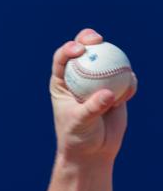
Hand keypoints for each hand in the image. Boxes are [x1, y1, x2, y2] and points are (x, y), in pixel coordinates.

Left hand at [50, 28, 136, 161]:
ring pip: (107, 61)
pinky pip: (126, 79)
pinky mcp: (116, 89)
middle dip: (89, 38)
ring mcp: (98, 82)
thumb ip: (93, 108)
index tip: (80, 49)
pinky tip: (128, 93)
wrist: (93, 151)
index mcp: (62, 82)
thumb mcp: (80, 124)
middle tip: (98, 39)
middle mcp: (79, 78)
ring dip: (115, 59)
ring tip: (122, 67)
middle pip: (84, 51)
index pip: (62, 60)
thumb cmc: (78, 138)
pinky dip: (129, 83)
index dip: (69, 48)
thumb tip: (109, 93)